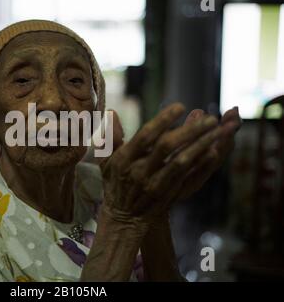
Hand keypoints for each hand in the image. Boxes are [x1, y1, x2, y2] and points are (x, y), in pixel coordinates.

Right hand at [100, 103, 239, 220]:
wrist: (124, 217)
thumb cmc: (115, 183)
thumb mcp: (105, 160)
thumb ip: (109, 136)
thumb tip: (112, 112)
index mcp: (125, 159)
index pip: (145, 136)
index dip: (162, 120)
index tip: (180, 106)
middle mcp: (140, 171)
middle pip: (167, 147)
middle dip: (188, 130)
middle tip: (209, 118)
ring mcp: (156, 184)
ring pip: (181, 162)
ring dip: (201, 145)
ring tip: (217, 130)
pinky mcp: (169, 194)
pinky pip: (188, 178)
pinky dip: (202, 165)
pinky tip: (214, 152)